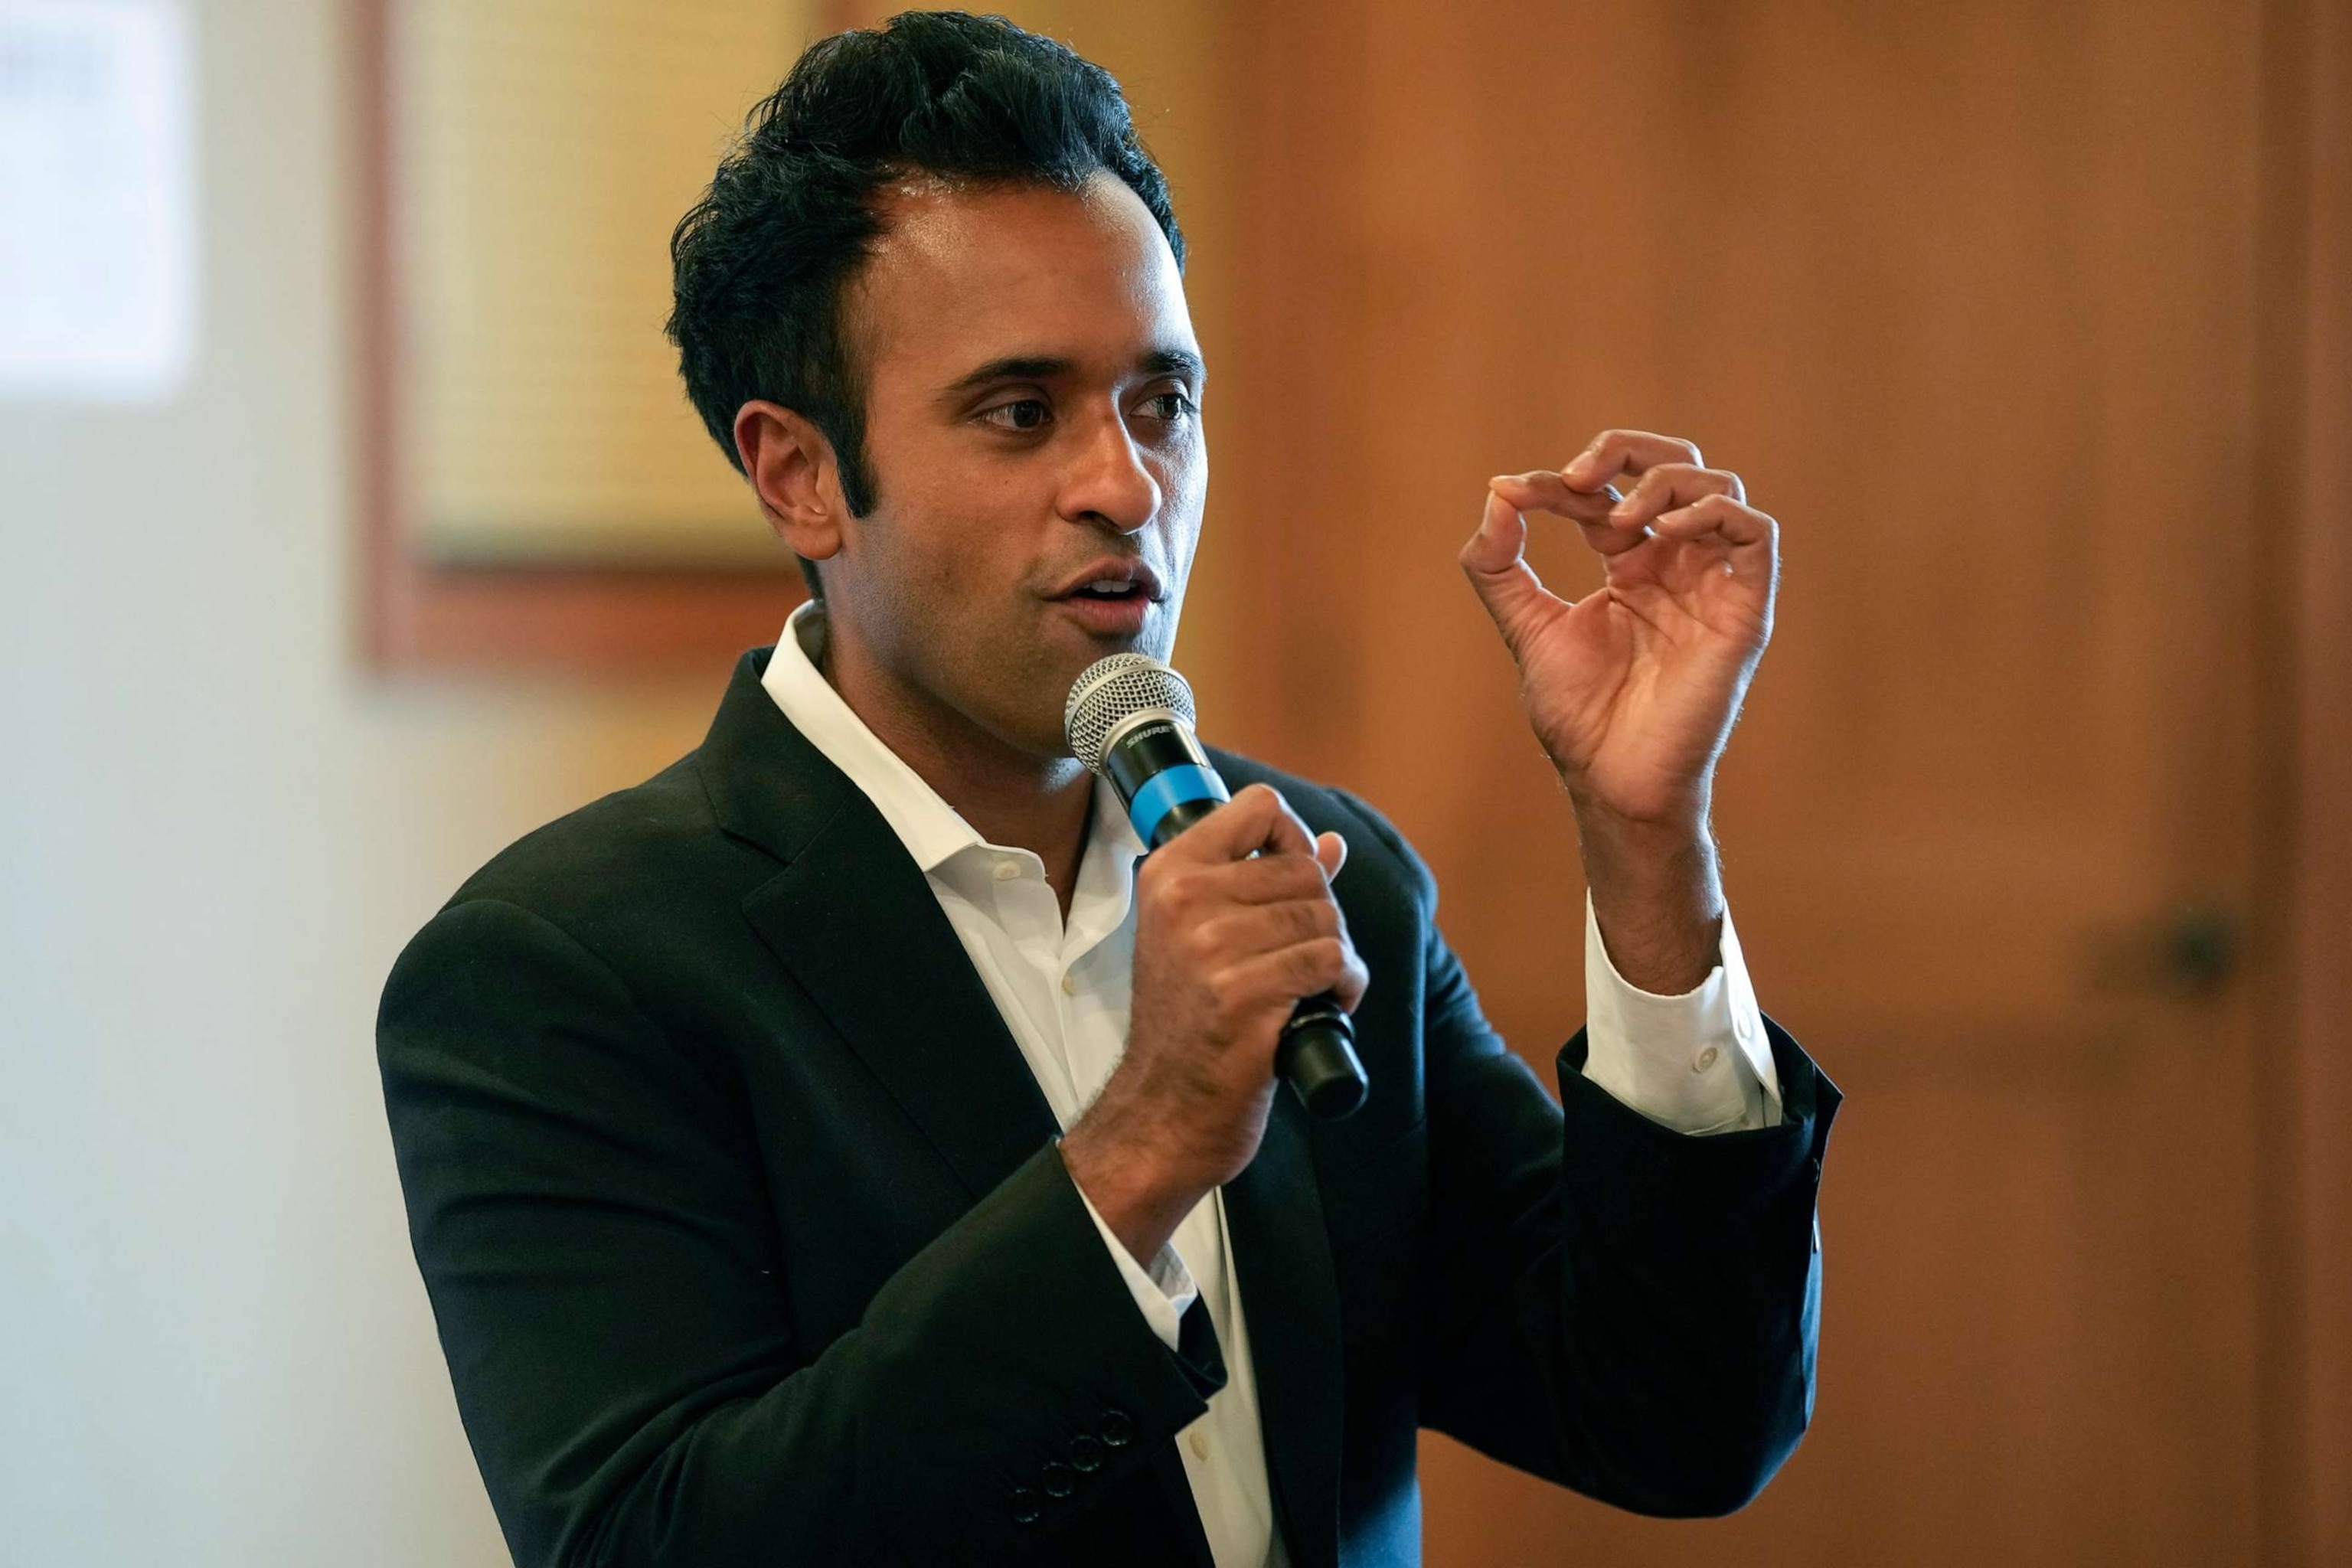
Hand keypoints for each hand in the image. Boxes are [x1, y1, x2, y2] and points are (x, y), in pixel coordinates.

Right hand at [1061, 785, 1362, 1262]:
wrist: (1163, 1109)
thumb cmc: (1188, 1022)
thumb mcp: (1202, 937)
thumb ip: (1263, 881)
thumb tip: (1331, 844)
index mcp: (1169, 875)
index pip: (1259, 807)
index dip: (1293, 839)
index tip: (1294, 879)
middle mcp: (1185, 902)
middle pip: (1305, 868)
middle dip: (1323, 911)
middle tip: (1305, 953)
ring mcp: (1213, 949)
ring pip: (1323, 916)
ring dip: (1336, 953)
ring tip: (1314, 983)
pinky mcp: (1245, 996)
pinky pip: (1329, 961)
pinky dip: (1344, 984)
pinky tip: (1324, 1005)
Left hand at [1460, 429, 1777, 830]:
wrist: (1612, 779)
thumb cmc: (1578, 715)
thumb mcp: (1526, 626)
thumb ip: (1498, 565)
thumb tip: (1497, 492)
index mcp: (1631, 566)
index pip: (1606, 494)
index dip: (1561, 482)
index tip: (1517, 493)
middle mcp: (1677, 566)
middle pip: (1676, 467)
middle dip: (1627, 450)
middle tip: (1579, 474)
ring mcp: (1713, 585)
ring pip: (1719, 487)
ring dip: (1665, 482)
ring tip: (1617, 517)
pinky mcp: (1744, 609)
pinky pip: (1756, 533)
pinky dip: (1713, 513)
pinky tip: (1661, 532)